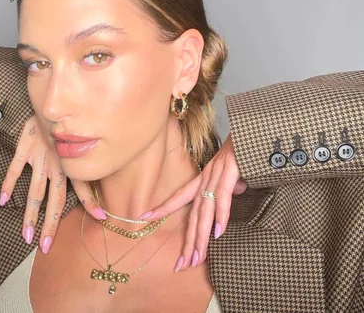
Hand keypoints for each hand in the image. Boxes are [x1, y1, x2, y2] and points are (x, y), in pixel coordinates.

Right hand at [0, 114, 105, 253]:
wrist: (53, 104)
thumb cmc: (67, 125)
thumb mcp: (80, 142)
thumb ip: (86, 163)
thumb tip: (97, 179)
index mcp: (70, 164)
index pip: (81, 188)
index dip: (91, 203)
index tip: (101, 219)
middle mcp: (56, 165)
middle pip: (53, 200)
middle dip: (51, 224)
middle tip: (45, 247)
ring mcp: (40, 158)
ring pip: (34, 191)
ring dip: (30, 215)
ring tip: (26, 236)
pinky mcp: (25, 148)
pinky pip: (15, 168)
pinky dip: (8, 183)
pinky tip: (3, 200)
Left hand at [138, 133, 246, 271]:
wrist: (250, 128)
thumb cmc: (242, 149)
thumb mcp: (233, 172)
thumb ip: (231, 185)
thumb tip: (236, 193)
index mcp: (203, 179)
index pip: (179, 197)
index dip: (162, 208)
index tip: (143, 219)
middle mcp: (206, 179)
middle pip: (193, 215)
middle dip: (187, 242)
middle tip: (181, 264)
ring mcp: (216, 176)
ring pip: (204, 212)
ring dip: (200, 237)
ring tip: (196, 258)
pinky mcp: (229, 173)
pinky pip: (223, 198)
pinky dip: (220, 216)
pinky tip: (217, 233)